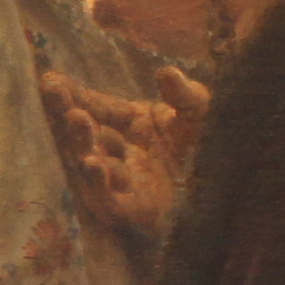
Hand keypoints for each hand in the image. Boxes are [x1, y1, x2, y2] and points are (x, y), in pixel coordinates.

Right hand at [41, 67, 208, 242]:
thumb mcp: (202, 113)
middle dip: (68, 111)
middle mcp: (122, 152)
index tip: (51, 80)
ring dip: (82, 142)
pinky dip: (98, 183)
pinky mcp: (131, 211)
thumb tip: (164, 72)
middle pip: (89, 132)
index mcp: (134, 125)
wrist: (234, 188)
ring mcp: (123, 182)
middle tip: (50, 90)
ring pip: (93, 162)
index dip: (76, 94)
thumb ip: (183, 95)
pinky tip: (92, 162)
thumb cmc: (215, 148)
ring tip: (75, 119)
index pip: (100, 107)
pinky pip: (108, 198)